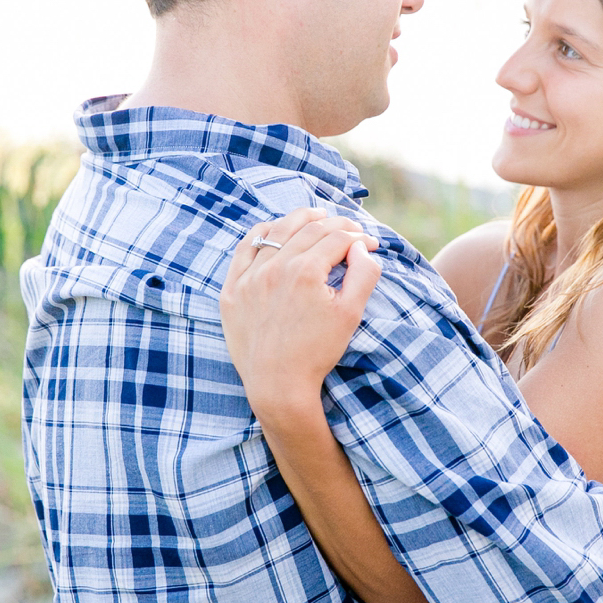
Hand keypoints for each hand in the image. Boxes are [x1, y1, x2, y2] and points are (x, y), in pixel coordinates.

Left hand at [219, 208, 379, 411]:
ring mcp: (250, 277)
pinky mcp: (232, 289)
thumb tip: (361, 247)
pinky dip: (263, 233)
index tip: (369, 244)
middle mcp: (275, 268)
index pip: (337, 238)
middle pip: (310, 229)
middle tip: (350, 229)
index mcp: (306, 272)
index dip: (358, 237)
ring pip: (277, 232)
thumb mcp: (350, 314)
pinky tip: (276, 230)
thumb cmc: (317, 352)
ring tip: (317, 217)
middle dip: (336, 224)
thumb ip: (364, 274)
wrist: (278, 385)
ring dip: (300, 219)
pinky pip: (246, 248)